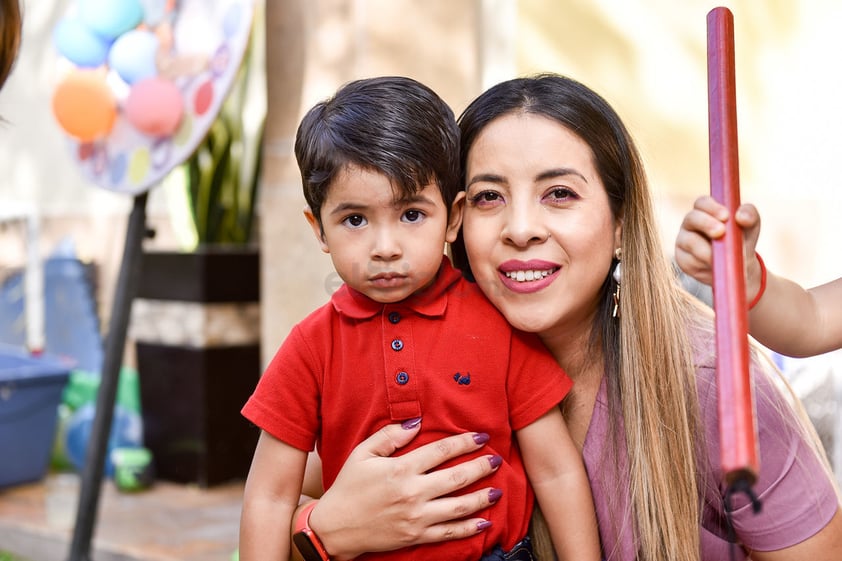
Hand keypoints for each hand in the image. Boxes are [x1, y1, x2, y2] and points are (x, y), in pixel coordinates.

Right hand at [308, 422, 501, 559]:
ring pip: (458, 507)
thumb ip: (390, 436)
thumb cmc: (348, 486)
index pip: (441, 451)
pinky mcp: (416, 536)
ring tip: (497, 490)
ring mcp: (416, 517)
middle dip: (481, 467)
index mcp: (401, 469)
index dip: (464, 442)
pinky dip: (469, 528)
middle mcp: (413, 493)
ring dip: (481, 498)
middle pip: (457, 478)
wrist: (335, 527)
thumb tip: (416, 423)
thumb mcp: (362, 454)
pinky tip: (484, 522)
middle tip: (497, 460)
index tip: (481, 437)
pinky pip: (449, 533)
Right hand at [675, 195, 761, 291]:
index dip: (711, 207)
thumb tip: (741, 216)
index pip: (702, 203)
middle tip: (721, 232)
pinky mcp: (682, 259)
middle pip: (691, 218)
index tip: (726, 216)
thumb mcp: (750, 228)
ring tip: (723, 256)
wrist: (736, 267)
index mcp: (706, 211)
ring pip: (689, 241)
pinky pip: (689, 260)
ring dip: (707, 248)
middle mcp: (691, 223)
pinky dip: (703, 264)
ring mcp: (683, 241)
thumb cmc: (741, 241)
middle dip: (706, 224)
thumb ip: (750, 216)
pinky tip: (714, 266)